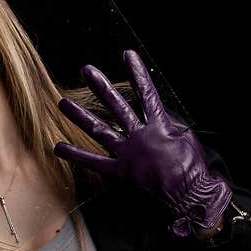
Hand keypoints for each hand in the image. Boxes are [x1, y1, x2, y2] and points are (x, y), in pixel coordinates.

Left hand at [54, 49, 231, 238]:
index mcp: (158, 126)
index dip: (137, 73)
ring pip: (99, 130)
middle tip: (86, 70)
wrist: (190, 195)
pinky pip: (93, 162)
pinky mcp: (120, 172)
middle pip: (116, 106)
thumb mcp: (187, 139)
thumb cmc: (192, 169)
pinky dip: (75, 155)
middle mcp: (139, 136)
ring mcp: (127, 153)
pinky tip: (58, 147)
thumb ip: (170, 127)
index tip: (127, 54)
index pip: (146, 93)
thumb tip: (162, 120)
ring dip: (80, 115)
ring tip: (63, 103)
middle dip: (100, 86)